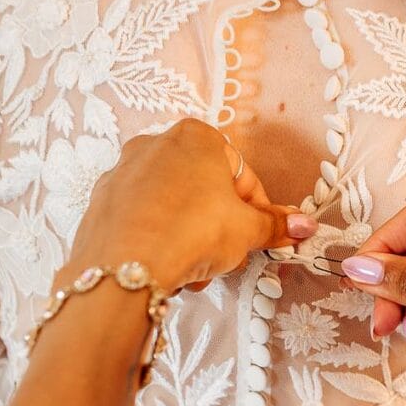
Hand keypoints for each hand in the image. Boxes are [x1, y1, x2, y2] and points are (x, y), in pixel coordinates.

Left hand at [63, 119, 315, 291]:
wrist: (125, 266)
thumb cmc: (193, 232)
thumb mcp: (247, 230)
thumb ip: (275, 226)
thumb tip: (305, 226)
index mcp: (196, 136)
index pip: (241, 174)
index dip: (258, 210)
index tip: (262, 236)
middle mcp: (154, 144)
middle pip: (204, 190)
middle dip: (219, 226)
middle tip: (228, 255)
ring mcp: (122, 173)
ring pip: (172, 207)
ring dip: (190, 237)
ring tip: (196, 269)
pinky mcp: (100, 204)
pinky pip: (142, 220)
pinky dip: (158, 240)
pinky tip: (166, 267)